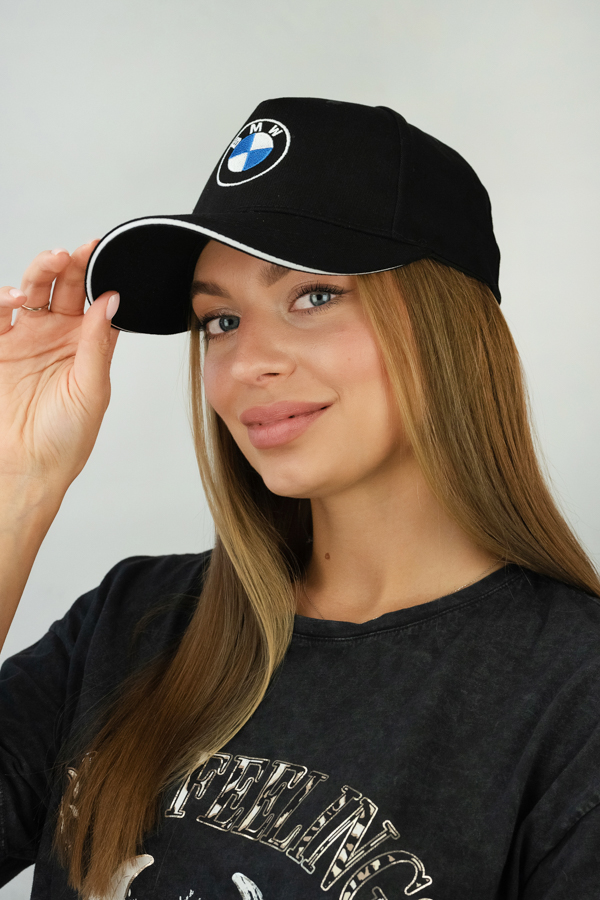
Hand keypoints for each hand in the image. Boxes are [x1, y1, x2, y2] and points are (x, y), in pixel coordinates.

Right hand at [0, 242, 119, 499]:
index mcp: (87, 346)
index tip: (98, 251)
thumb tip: (111, 300)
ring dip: (39, 272)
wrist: (26, 468)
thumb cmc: (66, 439)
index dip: (96, 273)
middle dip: (69, 265)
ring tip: (51, 263)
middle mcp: (58, 338)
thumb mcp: (91, 388)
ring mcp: (27, 340)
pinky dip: (3, 299)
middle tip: (73, 254)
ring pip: (32, 292)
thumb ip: (97, 342)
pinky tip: (15, 296)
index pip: (94, 300)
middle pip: (63, 288)